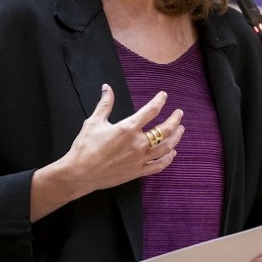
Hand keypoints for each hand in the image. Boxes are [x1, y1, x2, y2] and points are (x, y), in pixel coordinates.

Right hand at [65, 84, 183, 192]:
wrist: (80, 173)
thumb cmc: (85, 147)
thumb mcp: (94, 122)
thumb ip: (105, 104)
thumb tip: (107, 88)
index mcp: (128, 128)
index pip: (151, 111)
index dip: (159, 101)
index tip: (163, 96)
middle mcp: (138, 143)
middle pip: (164, 130)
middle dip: (175, 120)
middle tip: (179, 113)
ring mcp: (140, 159)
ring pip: (166, 148)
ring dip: (176, 138)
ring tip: (180, 130)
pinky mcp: (137, 172)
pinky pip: (158, 166)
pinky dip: (168, 159)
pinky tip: (172, 153)